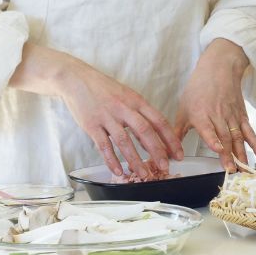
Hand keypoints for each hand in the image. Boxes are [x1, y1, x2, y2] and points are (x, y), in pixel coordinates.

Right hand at [58, 58, 184, 177]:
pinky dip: (112, 160)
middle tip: (165, 166)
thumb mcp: (127, 96)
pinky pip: (104, 146)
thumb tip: (152, 137)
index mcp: (136, 100)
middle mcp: (124, 108)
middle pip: (145, 131)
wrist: (78, 80)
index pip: (158, 120)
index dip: (170, 138)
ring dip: (135, 160)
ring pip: (125, 141)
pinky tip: (118, 171)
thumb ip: (139, 114)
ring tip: (143, 174)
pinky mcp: (92, 125)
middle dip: (157, 151)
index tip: (178, 152)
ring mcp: (108, 116)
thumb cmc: (105, 89)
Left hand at [174, 38, 255, 171]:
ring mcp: (232, 116)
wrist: (219, 68)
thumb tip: (169, 150)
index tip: (218, 149)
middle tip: (231, 171)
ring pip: (237, 137)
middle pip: (225, 137)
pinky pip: (249, 131)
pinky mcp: (242, 115)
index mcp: (201, 115)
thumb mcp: (183, 107)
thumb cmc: (199, 87)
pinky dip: (255, 143)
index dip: (213, 139)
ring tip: (243, 168)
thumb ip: (178, 131)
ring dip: (241, 153)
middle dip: (228, 155)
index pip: (208, 129)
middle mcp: (218, 116)